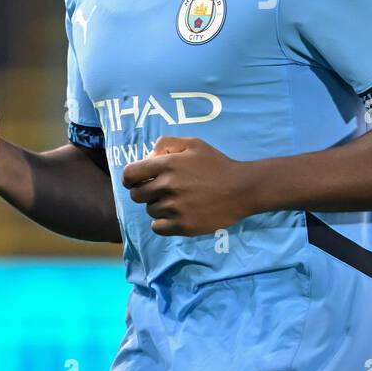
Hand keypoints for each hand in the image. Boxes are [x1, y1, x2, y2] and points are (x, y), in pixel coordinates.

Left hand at [121, 136, 254, 235]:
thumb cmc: (216, 164)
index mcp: (167, 164)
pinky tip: (176, 215)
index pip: (129, 174)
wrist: (242, 189)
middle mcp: (168, 186)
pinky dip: (162, 223)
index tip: (137, 181)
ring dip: (158, 206)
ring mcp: (175, 207)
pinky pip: (157, 227)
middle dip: (145, 192)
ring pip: (149, 211)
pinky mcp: (183, 226)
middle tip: (162, 191)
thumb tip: (148, 157)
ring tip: (177, 201)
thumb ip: (166, 143)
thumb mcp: (193, 143)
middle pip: (136, 195)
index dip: (130, 178)